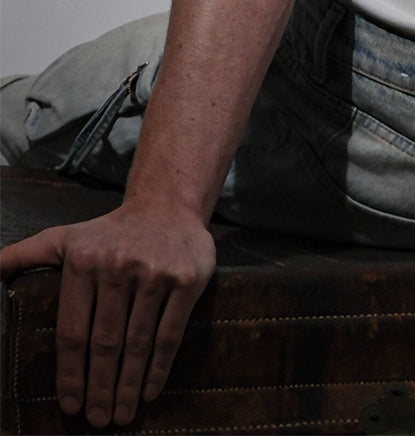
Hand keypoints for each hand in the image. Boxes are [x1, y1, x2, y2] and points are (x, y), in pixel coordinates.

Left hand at [0, 202, 215, 427]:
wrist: (166, 204)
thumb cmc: (109, 232)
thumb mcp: (64, 238)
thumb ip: (24, 255)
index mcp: (83, 261)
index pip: (72, 331)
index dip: (70, 374)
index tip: (71, 406)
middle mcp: (118, 266)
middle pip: (105, 343)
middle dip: (99, 389)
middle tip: (97, 421)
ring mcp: (154, 273)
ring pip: (137, 343)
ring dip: (128, 386)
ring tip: (122, 415)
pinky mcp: (186, 279)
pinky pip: (170, 333)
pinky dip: (159, 367)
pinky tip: (150, 391)